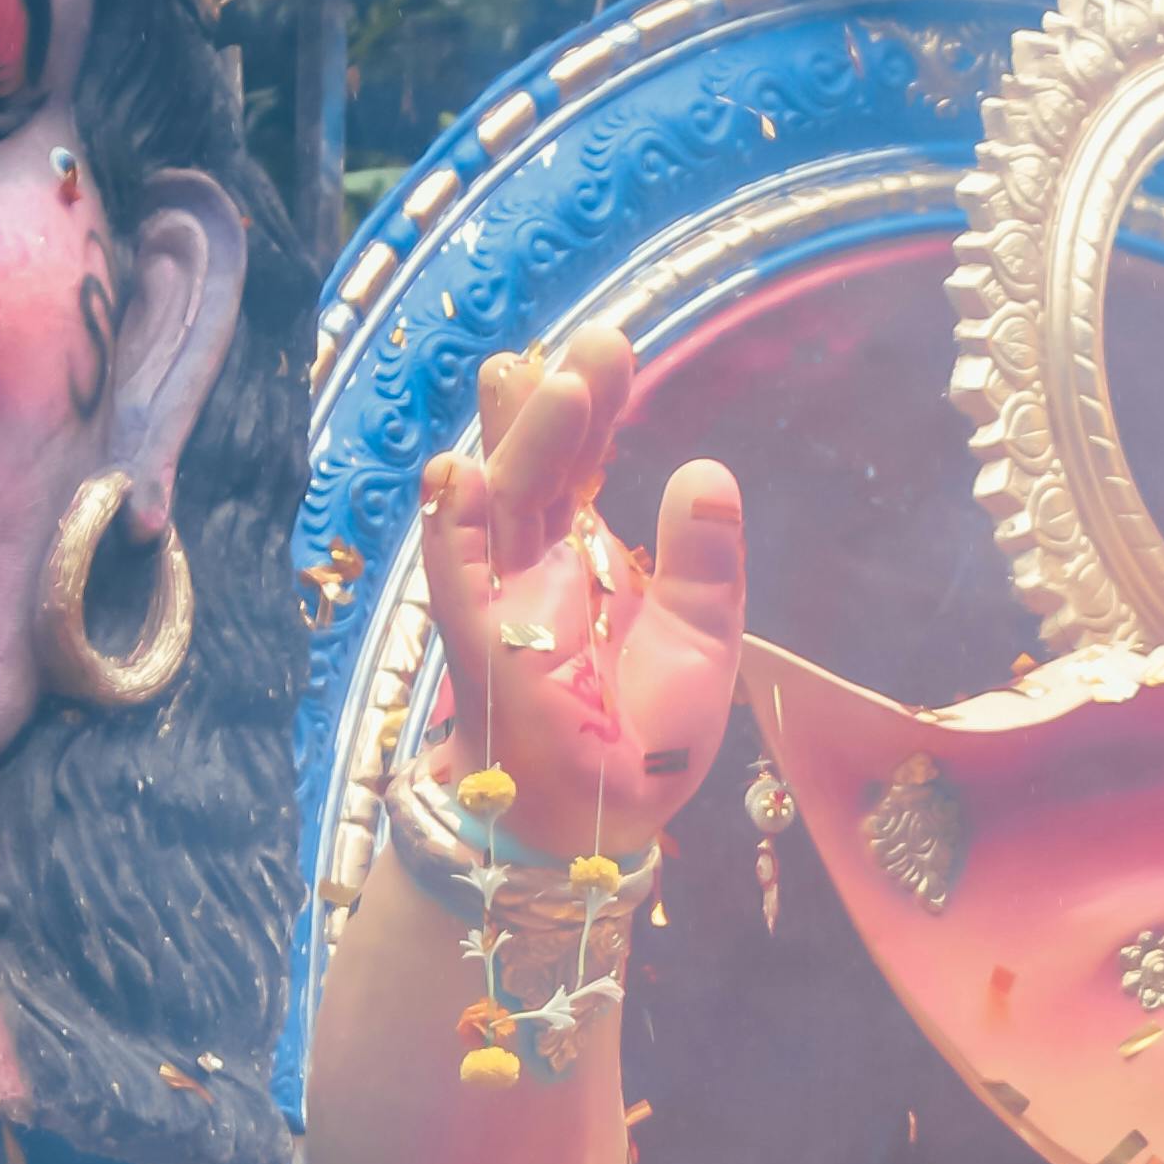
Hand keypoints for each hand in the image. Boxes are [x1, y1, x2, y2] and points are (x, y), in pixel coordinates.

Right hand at [416, 325, 744, 869]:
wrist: (605, 823)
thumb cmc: (643, 738)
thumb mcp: (701, 639)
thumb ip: (704, 562)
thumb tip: (708, 471)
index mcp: (579, 557)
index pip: (580, 465)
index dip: (593, 411)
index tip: (616, 349)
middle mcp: (531, 567)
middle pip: (536, 467)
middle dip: (557, 404)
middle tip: (597, 340)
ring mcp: (500, 601)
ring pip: (498, 504)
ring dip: (518, 443)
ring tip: (545, 378)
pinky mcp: (482, 647)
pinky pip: (456, 579)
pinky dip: (455, 528)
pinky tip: (460, 471)